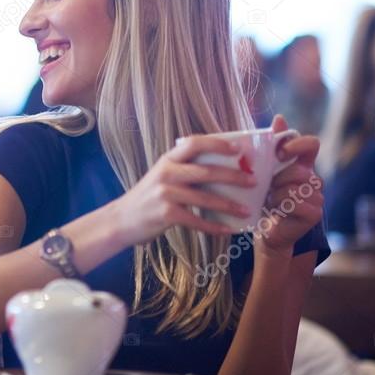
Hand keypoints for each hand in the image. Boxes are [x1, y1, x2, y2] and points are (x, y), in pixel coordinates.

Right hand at [111, 135, 256, 246]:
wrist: (121, 220)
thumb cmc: (148, 198)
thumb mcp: (162, 176)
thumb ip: (184, 170)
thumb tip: (221, 170)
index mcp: (167, 159)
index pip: (194, 143)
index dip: (217, 143)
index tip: (237, 148)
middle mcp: (166, 173)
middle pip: (206, 171)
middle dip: (233, 176)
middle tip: (253, 181)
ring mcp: (165, 194)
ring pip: (205, 198)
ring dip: (229, 206)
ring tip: (246, 210)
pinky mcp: (166, 214)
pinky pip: (197, 221)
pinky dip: (214, 227)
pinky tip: (228, 230)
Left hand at [256, 115, 323, 257]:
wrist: (266, 229)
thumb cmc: (264, 197)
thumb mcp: (264, 170)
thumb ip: (273, 146)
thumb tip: (279, 117)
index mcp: (303, 164)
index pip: (311, 144)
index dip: (297, 144)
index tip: (280, 153)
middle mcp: (314, 178)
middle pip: (300, 169)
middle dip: (278, 178)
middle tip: (268, 188)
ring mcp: (318, 196)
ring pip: (296, 186)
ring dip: (277, 193)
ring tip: (270, 201)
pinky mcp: (315, 213)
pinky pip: (296, 202)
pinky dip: (281, 205)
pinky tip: (277, 210)